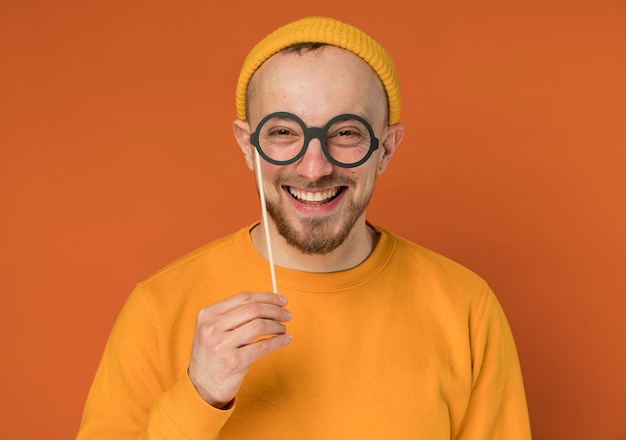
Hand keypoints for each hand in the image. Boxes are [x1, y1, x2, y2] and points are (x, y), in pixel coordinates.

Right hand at [188, 291, 291, 407]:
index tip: (282, 300)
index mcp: (208, 315)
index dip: (267, 297)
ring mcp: (221, 345)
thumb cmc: (214, 356)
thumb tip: (270, 303)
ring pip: (259, 325)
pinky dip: (278, 341)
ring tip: (283, 329)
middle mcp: (212, 328)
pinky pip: (263, 346)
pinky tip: (285, 340)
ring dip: (277, 326)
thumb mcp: (213, 330)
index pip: (243, 297)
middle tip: (287, 315)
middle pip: (253, 309)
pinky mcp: (233, 362)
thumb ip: (234, 316)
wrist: (201, 388)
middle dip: (275, 310)